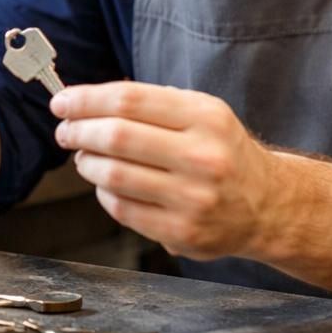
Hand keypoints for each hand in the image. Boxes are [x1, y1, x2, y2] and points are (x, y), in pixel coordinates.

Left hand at [51, 83, 280, 260]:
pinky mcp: (182, 232)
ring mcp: (193, 198)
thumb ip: (151, 104)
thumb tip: (85, 101)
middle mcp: (203, 156)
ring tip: (85, 157)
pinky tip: (107, 184)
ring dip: (86, 163)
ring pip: (113, 175)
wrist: (269, 205)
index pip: (130, 100)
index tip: (62, 102)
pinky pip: (122, 208)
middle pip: (116, 136)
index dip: (86, 99)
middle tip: (65, 131)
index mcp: (206, 117)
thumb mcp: (203, 113)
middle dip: (78, 131)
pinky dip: (103, 192)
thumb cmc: (224, 152)